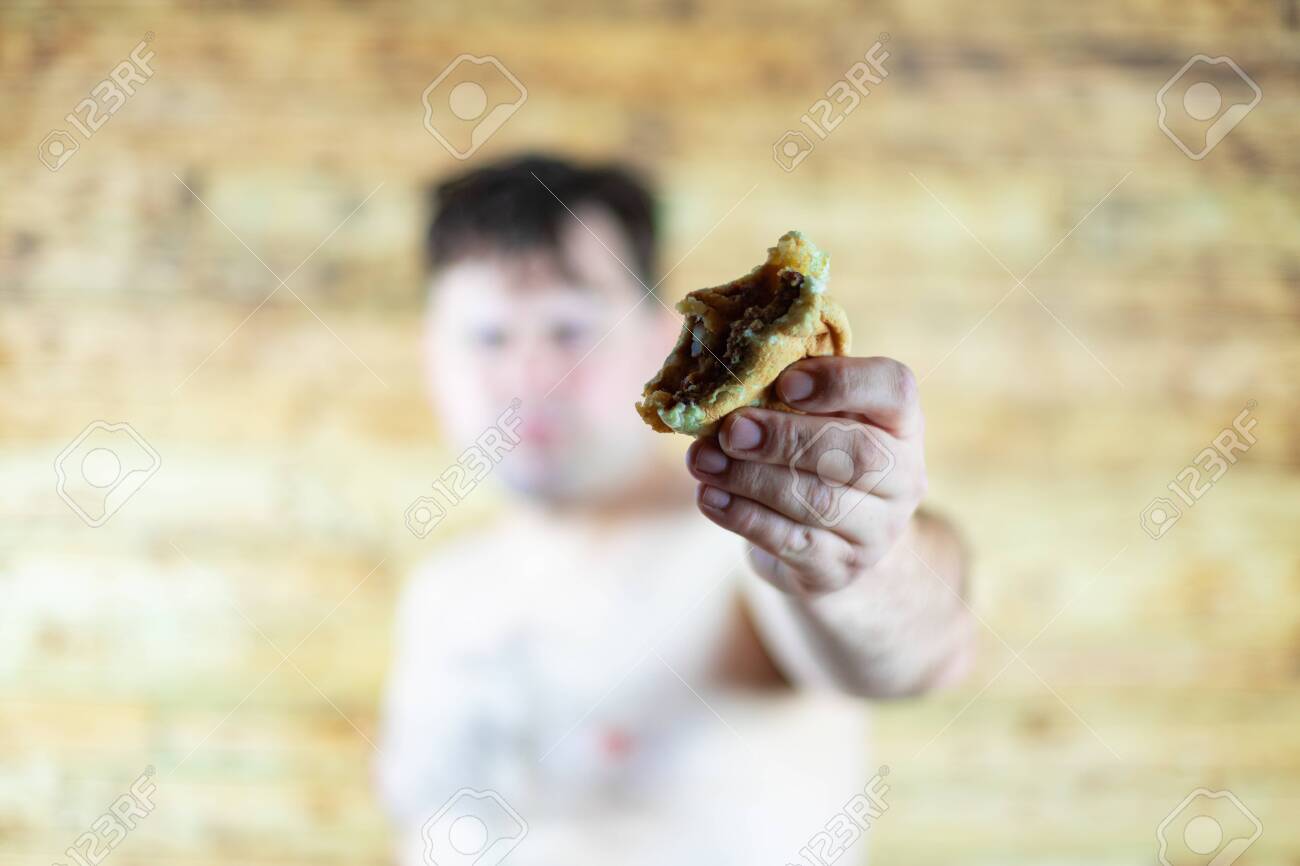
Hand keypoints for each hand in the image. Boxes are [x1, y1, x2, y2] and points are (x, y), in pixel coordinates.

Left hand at [686, 356, 926, 595]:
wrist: (833, 545)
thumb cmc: (817, 457)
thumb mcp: (818, 418)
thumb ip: (790, 392)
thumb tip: (727, 376)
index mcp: (901, 422)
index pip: (895, 390)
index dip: (842, 382)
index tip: (786, 382)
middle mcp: (903, 477)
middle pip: (858, 453)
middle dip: (786, 438)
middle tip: (731, 430)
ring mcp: (877, 531)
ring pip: (819, 502)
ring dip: (751, 478)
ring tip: (703, 459)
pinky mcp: (839, 570)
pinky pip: (792, 542)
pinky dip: (744, 516)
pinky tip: (710, 496)